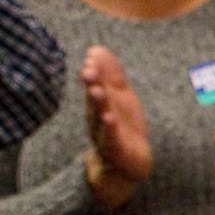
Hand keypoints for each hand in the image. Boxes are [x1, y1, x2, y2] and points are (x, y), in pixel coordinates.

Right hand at [81, 46, 151, 206]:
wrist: (126, 165)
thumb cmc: (120, 126)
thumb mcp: (118, 97)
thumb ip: (109, 74)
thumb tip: (95, 48)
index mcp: (102, 103)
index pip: (98, 83)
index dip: (96, 69)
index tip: (92, 54)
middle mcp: (99, 116)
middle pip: (95, 98)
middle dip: (92, 83)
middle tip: (88, 68)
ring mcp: (105, 133)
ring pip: (100, 116)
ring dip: (98, 104)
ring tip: (96, 90)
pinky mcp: (115, 149)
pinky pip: (111, 137)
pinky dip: (109, 128)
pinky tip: (109, 118)